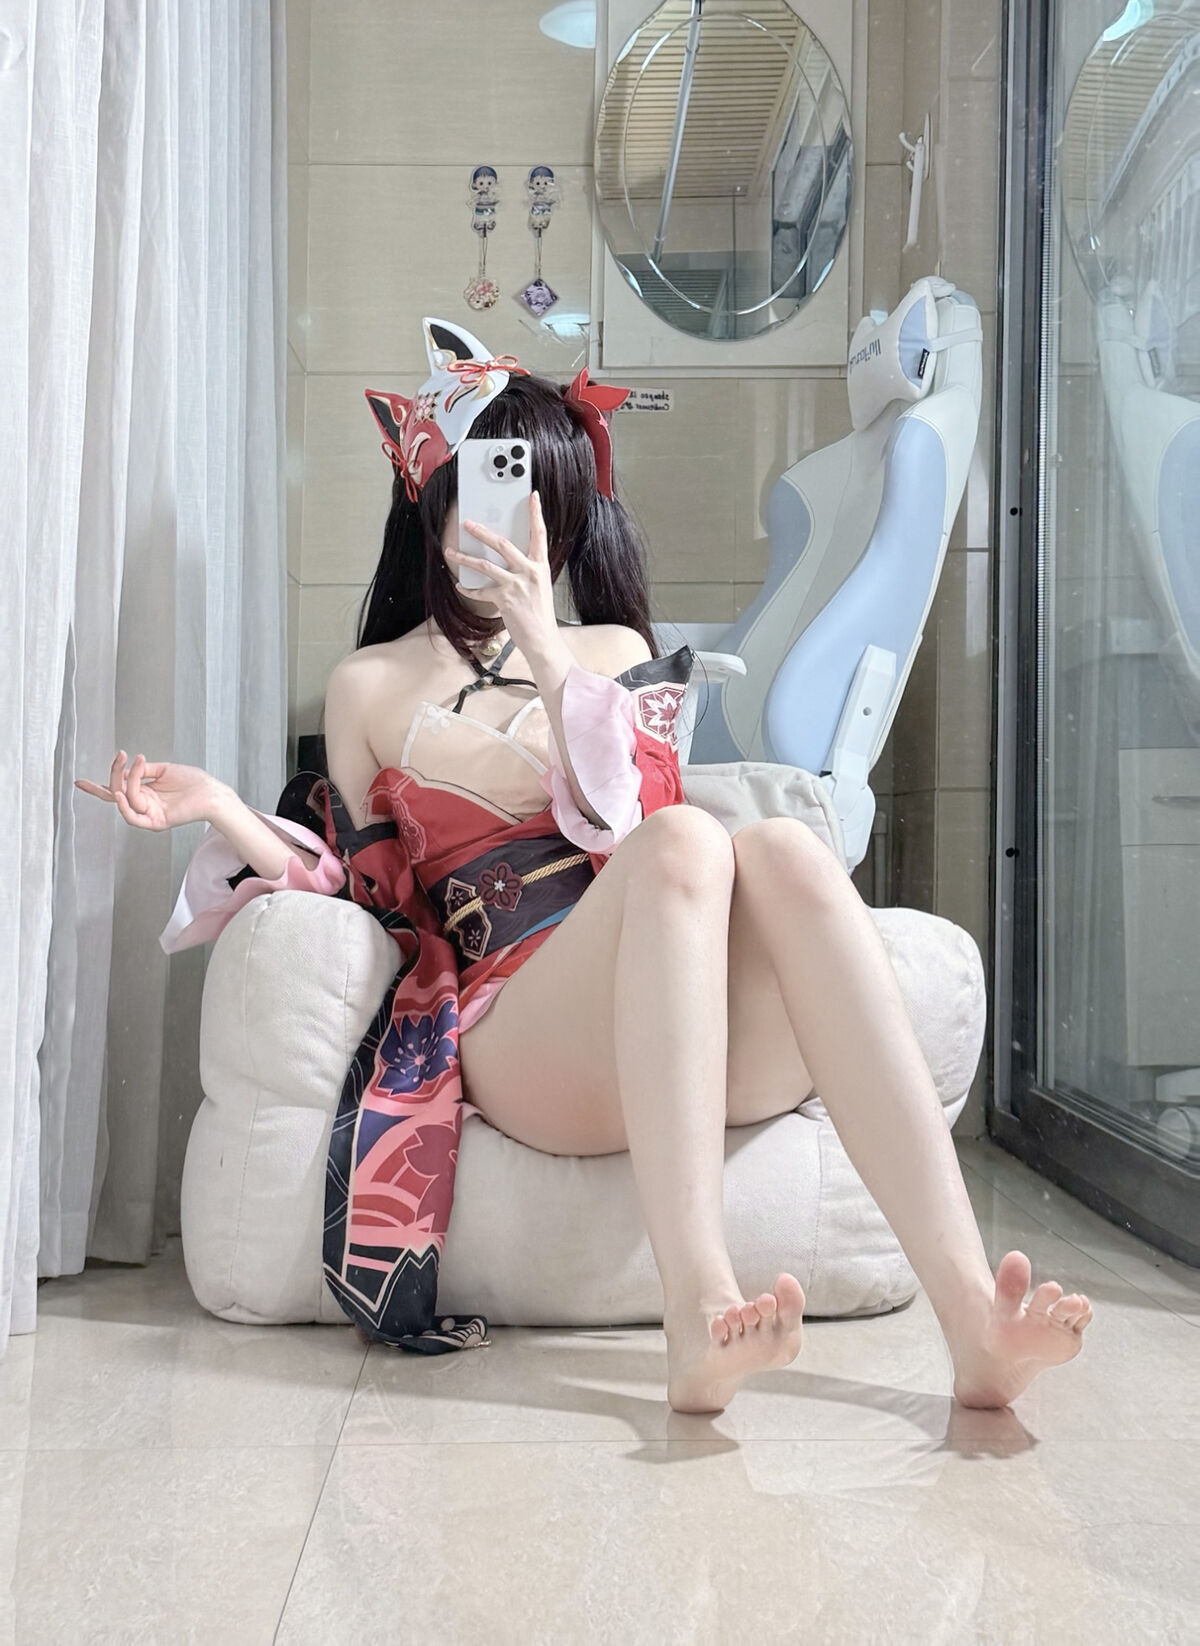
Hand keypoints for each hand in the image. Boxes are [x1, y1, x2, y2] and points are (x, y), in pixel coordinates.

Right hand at [74, 751, 228, 831]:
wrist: (212, 792)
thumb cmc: (194, 782)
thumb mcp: (164, 770)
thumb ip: (143, 771)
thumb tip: (126, 769)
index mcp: (144, 792)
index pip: (116, 790)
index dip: (97, 787)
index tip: (80, 782)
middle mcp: (144, 804)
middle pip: (115, 793)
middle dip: (112, 775)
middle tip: (119, 756)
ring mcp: (149, 814)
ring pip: (125, 799)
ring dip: (127, 781)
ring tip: (132, 764)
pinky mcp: (156, 822)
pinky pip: (134, 817)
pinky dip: (124, 806)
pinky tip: (120, 794)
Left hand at [446, 492, 564, 666]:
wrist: (542, 639)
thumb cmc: (540, 614)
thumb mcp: (539, 586)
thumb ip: (526, 570)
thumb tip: (509, 560)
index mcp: (540, 566)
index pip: (540, 534)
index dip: (536, 513)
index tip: (532, 496)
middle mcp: (529, 572)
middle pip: (502, 544)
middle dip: (482, 532)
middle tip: (468, 523)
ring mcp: (516, 585)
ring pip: (485, 565)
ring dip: (465, 558)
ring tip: (451, 552)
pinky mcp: (504, 600)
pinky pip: (480, 591)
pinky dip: (468, 589)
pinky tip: (460, 586)